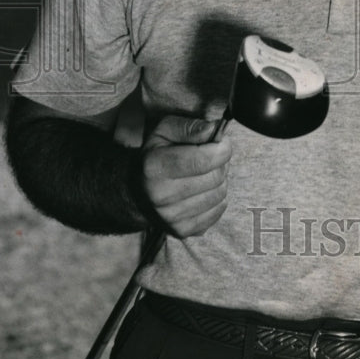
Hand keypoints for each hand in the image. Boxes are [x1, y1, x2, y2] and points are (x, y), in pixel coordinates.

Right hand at [141, 116, 231, 237]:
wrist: (138, 191)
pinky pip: (219, 210)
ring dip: (220, 180)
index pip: (202, 160)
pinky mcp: (183, 231)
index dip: (221, 149)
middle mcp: (160, 196)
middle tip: (211, 157)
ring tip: (205, 173)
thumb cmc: (156, 155)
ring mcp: (171, 217)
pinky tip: (202, 190)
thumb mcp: (165, 131)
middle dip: (220, 163)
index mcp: (154, 167)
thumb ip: (189, 127)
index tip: (221, 142)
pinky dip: (216, 198)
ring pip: (220, 194)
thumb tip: (212, 129)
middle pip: (215, 177)